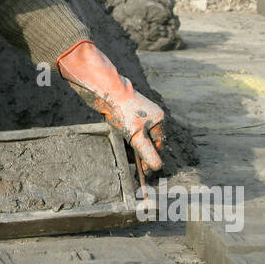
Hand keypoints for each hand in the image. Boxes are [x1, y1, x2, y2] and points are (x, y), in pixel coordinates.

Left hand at [56, 40, 165, 172]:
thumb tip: (158, 167)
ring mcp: (139, 114)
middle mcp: (151, 116)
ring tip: (127, 159)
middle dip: (142, 154)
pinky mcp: (127, 113)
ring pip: (138, 136)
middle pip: (149, 141)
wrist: (105, 91)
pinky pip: (130, 130)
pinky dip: (127, 140)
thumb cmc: (123, 111)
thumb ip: (148, 153)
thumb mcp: (136, 136)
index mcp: (159, 119)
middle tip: (135, 168)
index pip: (159, 145)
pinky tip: (121, 146)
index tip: (144, 173)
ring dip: (134, 148)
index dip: (151, 159)